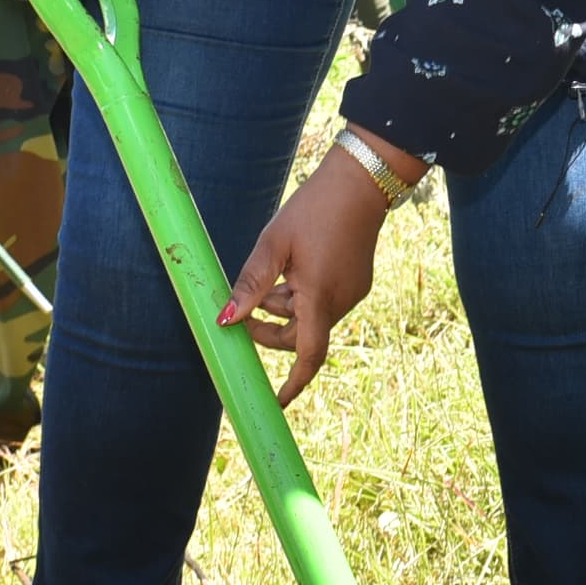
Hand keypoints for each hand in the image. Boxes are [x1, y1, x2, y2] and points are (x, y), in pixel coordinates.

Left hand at [224, 148, 392, 403]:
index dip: (293, 383)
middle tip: (246, 311)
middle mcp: (342, 301)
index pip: (307, 354)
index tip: (276, 401)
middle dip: (272, 329)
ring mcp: (353, 293)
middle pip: (302, 336)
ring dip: (287, 307)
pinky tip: (298, 265)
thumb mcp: (273, 244)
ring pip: (312, 317)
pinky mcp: (358, 282)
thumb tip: (226, 319)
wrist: (359, 183)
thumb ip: (250, 284)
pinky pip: (326, 302)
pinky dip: (305, 296)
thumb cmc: (313, 209)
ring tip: (276, 271)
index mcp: (319, 296)